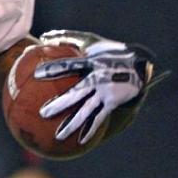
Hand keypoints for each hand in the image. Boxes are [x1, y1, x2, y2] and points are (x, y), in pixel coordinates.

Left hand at [36, 40, 153, 143]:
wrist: (139, 63)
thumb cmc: (108, 51)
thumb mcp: (91, 41)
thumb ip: (67, 38)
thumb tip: (43, 36)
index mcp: (91, 62)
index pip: (69, 65)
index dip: (54, 69)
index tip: (37, 75)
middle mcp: (98, 77)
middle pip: (77, 93)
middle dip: (61, 103)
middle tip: (43, 113)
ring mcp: (105, 91)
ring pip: (86, 110)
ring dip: (73, 123)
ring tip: (58, 135)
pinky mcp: (112, 101)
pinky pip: (99, 117)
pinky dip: (90, 129)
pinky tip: (80, 141)